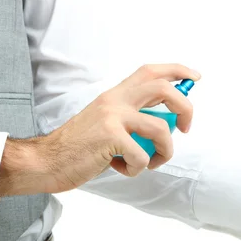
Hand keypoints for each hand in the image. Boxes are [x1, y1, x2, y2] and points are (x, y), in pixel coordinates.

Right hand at [0, 64, 199, 196]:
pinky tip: (122, 169)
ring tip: (151, 162)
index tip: (195, 77)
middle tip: (185, 128)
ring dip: (164, 151)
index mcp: (115, 95)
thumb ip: (130, 118)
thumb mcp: (104, 122)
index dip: (177, 71)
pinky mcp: (109, 138)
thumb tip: (164, 125)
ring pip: (161, 128)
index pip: (151, 71)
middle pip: (164, 89)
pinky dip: (138, 169)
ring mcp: (112, 117)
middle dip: (185, 107)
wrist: (45, 160)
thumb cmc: (78, 147)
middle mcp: (115, 100)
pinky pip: (142, 156)